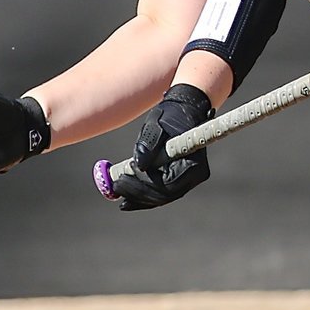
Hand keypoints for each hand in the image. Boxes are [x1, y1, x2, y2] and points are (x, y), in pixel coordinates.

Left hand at [114, 84, 212, 210]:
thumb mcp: (157, 124)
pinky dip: (144, 195)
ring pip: (162, 197)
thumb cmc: (171, 115)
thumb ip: (148, 144)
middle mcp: (194, 176)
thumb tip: (139, 166)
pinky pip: (162, 192)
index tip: (122, 180)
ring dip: (138, 196)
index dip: (143, 186)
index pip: (167, 185)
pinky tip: (126, 198)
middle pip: (164, 195)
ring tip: (117, 190)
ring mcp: (188, 180)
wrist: (184, 111)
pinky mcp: (180, 180)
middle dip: (138, 193)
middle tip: (116, 186)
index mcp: (193, 163)